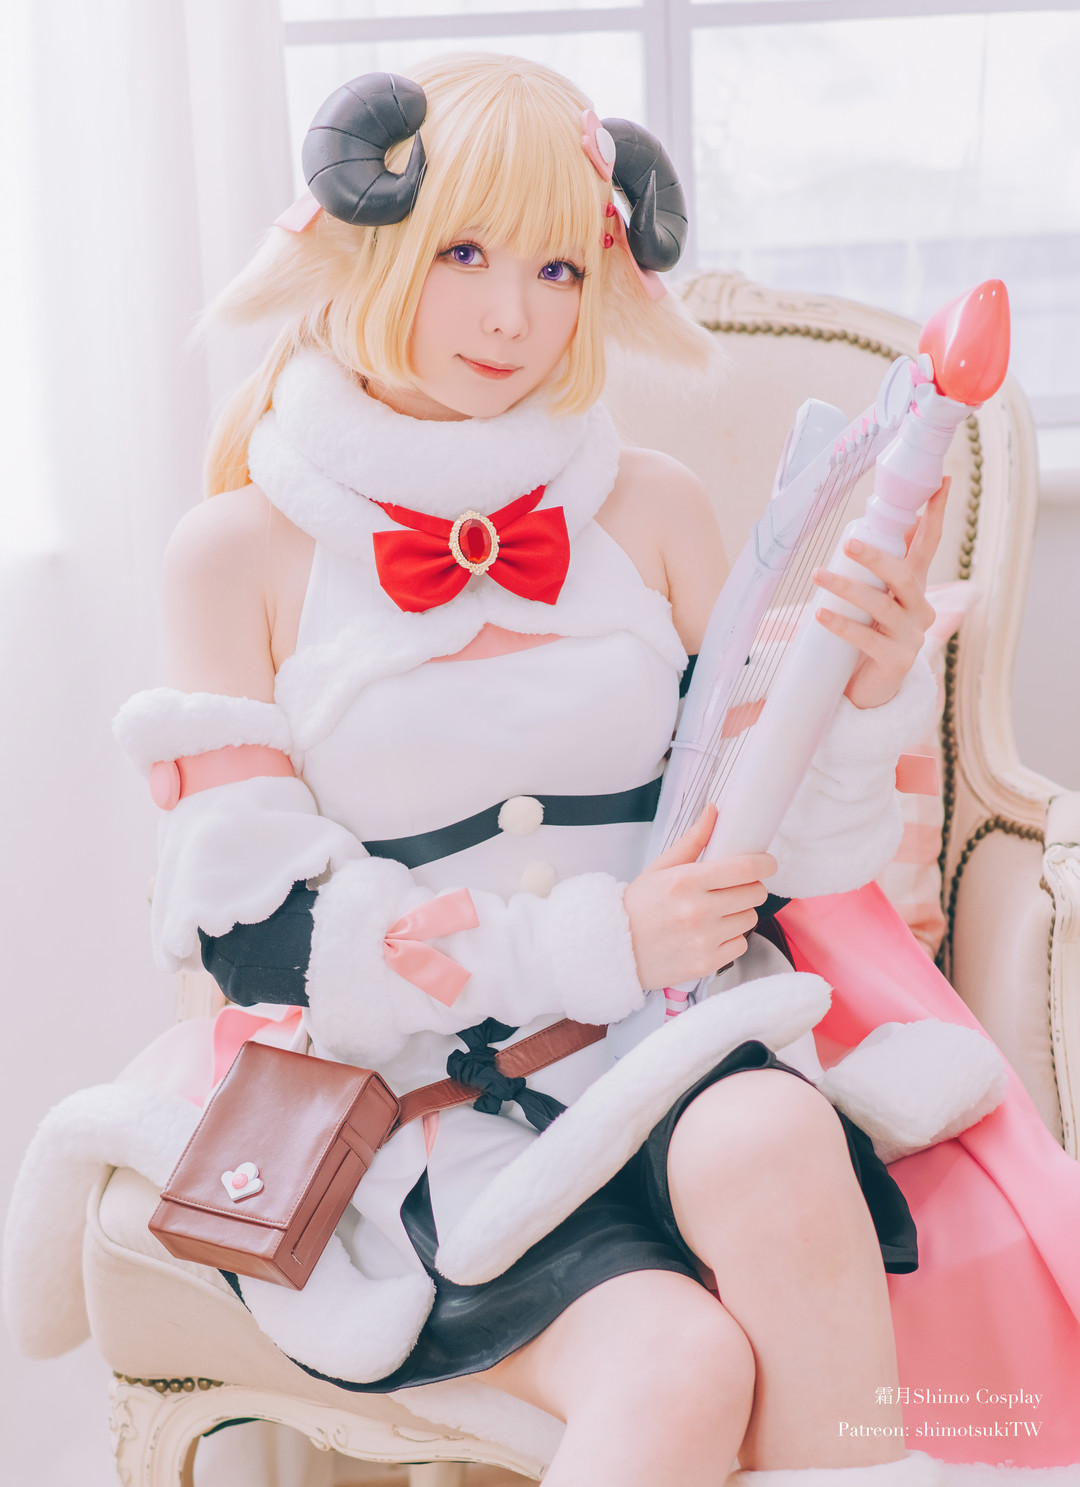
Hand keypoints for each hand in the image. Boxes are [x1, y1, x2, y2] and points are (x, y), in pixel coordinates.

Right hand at [622, 802, 775, 989]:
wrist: (614, 949)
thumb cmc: (638, 906)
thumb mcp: (660, 869)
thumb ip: (692, 841)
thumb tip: (714, 811)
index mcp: (686, 881)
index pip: (745, 868)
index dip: (765, 864)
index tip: (766, 863)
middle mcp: (698, 910)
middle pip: (755, 893)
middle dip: (749, 887)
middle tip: (732, 889)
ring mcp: (703, 939)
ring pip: (750, 919)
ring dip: (739, 913)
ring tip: (716, 913)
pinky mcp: (706, 963)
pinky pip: (741, 944)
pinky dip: (731, 939)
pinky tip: (710, 934)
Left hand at [812, 477, 949, 710]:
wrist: (869, 692)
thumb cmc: (868, 637)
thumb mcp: (875, 599)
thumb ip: (875, 571)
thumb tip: (865, 527)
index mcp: (915, 588)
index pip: (929, 545)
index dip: (936, 514)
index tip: (941, 481)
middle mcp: (919, 609)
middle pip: (905, 576)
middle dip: (878, 557)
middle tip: (848, 542)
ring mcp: (911, 636)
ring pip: (882, 606)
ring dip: (847, 588)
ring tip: (817, 575)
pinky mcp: (895, 661)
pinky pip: (867, 640)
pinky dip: (842, 624)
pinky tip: (820, 614)